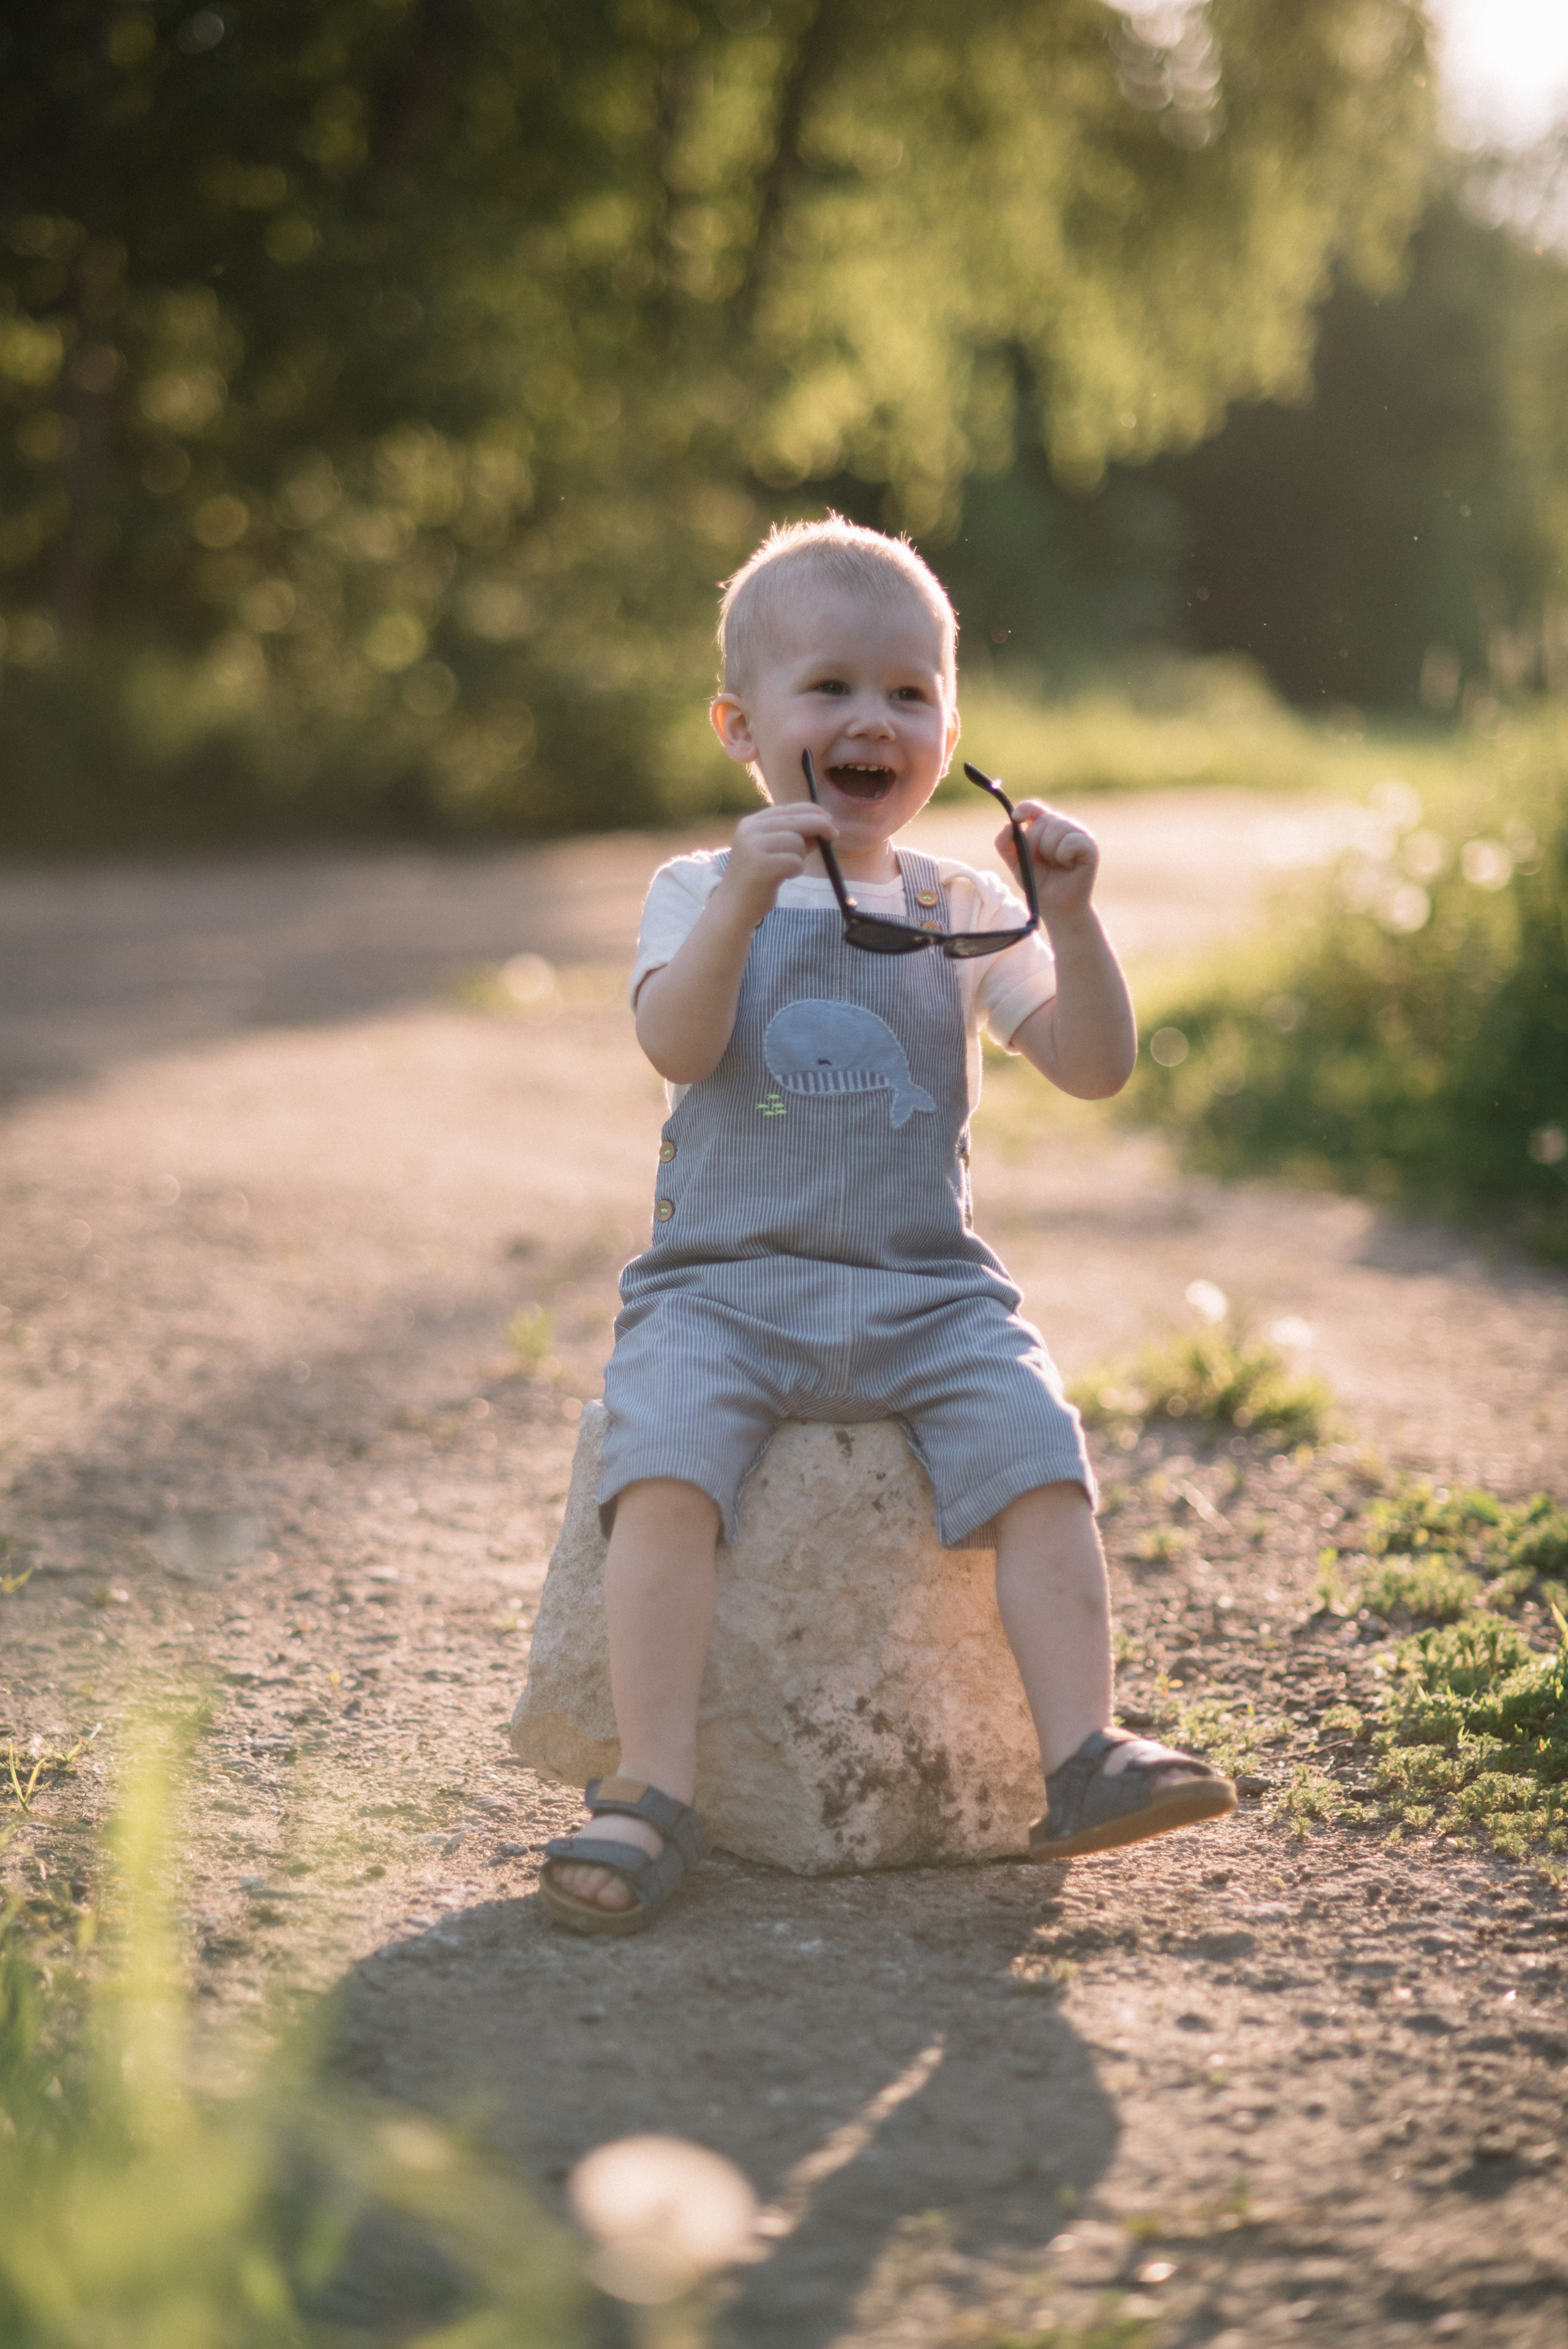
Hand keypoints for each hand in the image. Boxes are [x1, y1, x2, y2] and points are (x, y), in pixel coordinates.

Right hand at [718, 801, 839, 923]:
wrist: (735, 906)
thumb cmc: (758, 880)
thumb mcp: (775, 852)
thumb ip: (795, 838)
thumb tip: (824, 826)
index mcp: (752, 823)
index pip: (788, 809)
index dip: (812, 812)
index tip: (829, 819)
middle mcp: (750, 830)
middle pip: (796, 820)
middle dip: (820, 826)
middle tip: (834, 835)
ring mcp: (753, 846)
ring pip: (796, 842)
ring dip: (800, 857)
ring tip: (786, 870)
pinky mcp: (760, 865)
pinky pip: (795, 862)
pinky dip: (796, 870)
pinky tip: (782, 878)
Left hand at [996, 800, 1099, 921]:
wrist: (1056, 907)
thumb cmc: (1039, 883)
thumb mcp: (1016, 863)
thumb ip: (1006, 844)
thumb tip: (1009, 825)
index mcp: (1047, 826)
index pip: (1034, 808)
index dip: (1025, 809)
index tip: (1017, 818)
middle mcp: (1064, 826)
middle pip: (1043, 820)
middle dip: (1035, 844)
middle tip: (1044, 862)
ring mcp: (1079, 834)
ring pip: (1057, 829)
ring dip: (1050, 852)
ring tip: (1057, 865)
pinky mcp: (1090, 846)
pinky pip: (1070, 842)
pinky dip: (1064, 856)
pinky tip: (1068, 866)